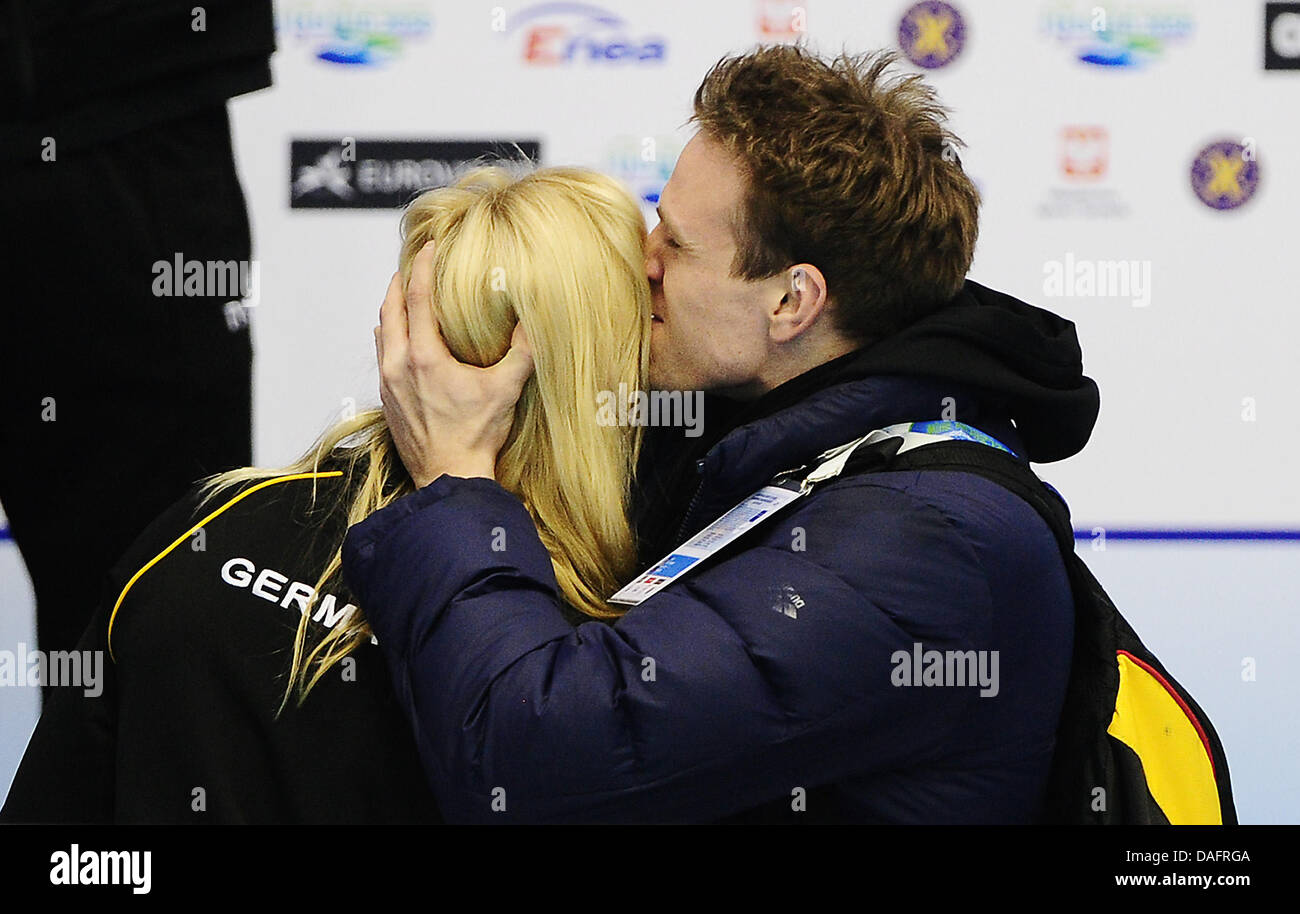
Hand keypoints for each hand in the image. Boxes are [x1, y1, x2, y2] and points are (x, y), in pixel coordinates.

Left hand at [375, 240, 533, 488]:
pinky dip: (391, 336)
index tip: (428, 248)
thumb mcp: (505, 390)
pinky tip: (405, 340)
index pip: (418, 297)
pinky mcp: (387, 399)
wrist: (449, 478)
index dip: (423, 267)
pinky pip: (382, 355)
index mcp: (424, 357)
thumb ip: (522, 353)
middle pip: (390, 308)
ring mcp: (388, 383)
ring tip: (407, 297)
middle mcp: (398, 365)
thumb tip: (533, 322)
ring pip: (381, 332)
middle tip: (413, 265)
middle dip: (400, 282)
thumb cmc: (475, 437)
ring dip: (392, 309)